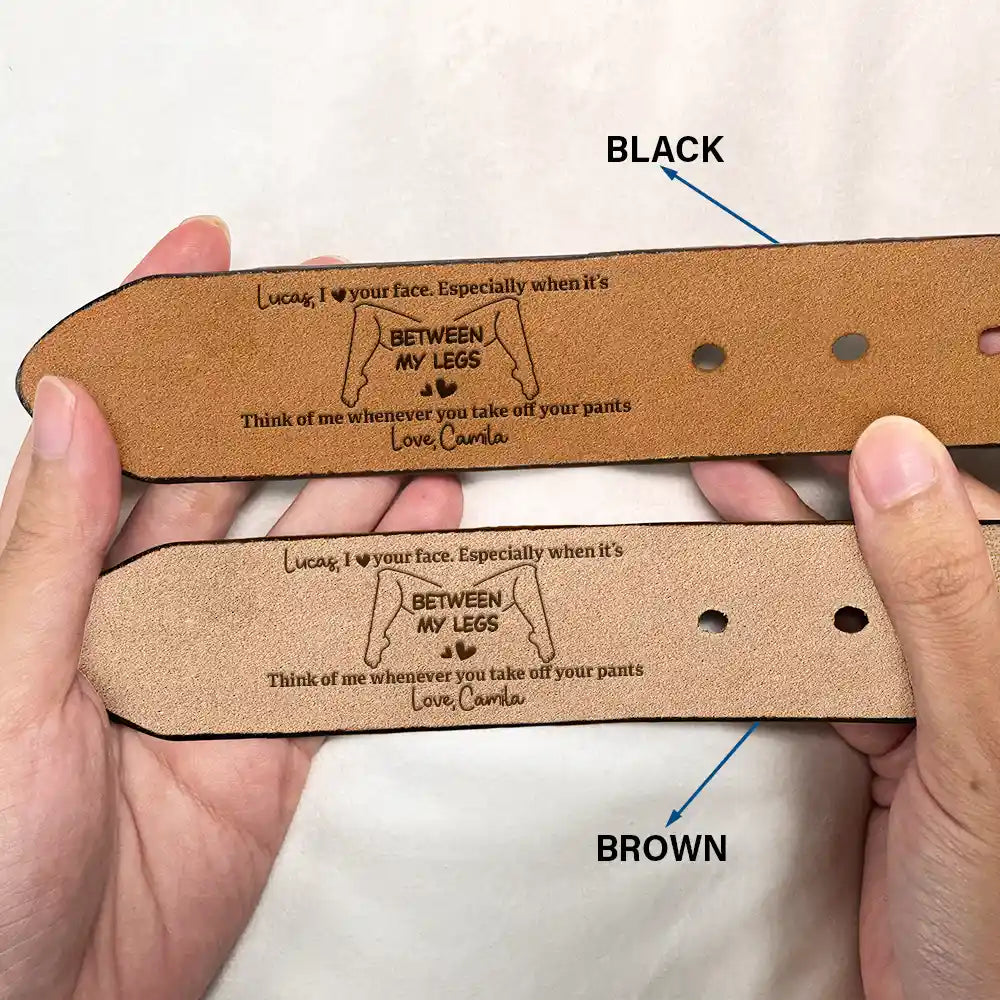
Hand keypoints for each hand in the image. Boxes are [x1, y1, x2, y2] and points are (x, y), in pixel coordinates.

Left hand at [0, 218, 462, 999]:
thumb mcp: (3, 684)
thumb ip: (55, 549)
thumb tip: (82, 410)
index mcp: (67, 579)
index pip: (124, 433)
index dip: (164, 340)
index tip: (207, 255)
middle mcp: (149, 606)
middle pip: (235, 479)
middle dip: (289, 397)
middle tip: (347, 326)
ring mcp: (223, 665)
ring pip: (305, 547)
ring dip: (361, 477)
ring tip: (416, 411)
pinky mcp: (279, 734)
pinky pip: (346, 641)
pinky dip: (392, 581)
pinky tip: (427, 523)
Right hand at [693, 417, 999, 999]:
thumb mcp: (979, 732)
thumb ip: (942, 596)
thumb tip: (896, 458)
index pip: (958, 517)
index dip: (890, 461)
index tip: (818, 420)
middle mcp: (979, 660)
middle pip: (887, 560)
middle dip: (809, 509)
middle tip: (737, 464)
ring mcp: (927, 707)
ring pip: (842, 615)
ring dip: (779, 575)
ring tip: (718, 517)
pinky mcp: (878, 749)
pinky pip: (817, 674)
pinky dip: (769, 646)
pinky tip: (735, 615)